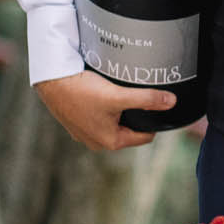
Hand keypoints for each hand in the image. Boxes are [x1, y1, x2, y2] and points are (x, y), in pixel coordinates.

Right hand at [35, 70, 175, 150]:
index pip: (144, 137)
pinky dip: (105, 107)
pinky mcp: (77, 121)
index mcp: (110, 142)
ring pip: (114, 123)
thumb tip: (171, 102)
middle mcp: (97, 142)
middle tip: (141, 96)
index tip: (157, 105)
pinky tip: (105, 92)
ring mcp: (85, 133)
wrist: (51, 82)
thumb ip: (146, 99)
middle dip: (136, 115)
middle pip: (129, 130)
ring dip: (120, 111)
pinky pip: (100, 117)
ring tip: (124, 93)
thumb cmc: (82, 91)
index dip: (154, 121)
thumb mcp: (118, 96)